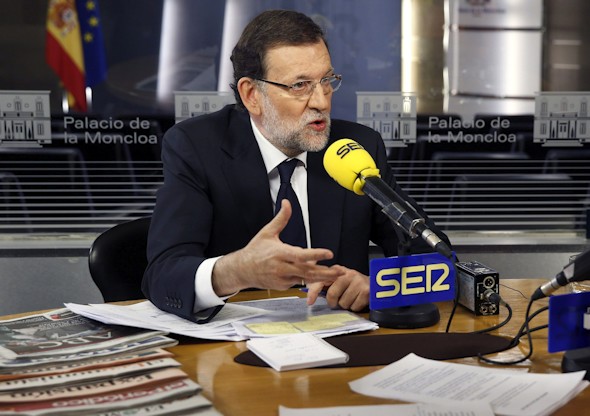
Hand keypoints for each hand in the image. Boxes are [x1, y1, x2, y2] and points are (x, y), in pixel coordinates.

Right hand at [212, 200, 337, 294]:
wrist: (241, 270)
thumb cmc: (255, 250)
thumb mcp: (267, 232)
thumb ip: (281, 218)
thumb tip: (287, 203)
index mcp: (280, 253)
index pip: (301, 254)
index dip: (316, 254)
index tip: (329, 253)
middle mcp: (283, 267)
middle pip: (308, 271)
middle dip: (326, 272)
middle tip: (341, 271)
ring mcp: (283, 278)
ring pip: (306, 279)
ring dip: (321, 278)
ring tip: (336, 275)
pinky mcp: (283, 286)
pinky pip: (298, 282)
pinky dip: (308, 279)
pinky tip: (317, 275)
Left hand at [306, 265, 369, 311]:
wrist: (375, 284)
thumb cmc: (353, 284)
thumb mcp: (338, 280)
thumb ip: (325, 284)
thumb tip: (309, 292)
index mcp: (337, 270)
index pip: (322, 280)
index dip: (314, 291)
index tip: (310, 302)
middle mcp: (348, 274)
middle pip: (332, 294)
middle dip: (334, 302)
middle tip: (338, 300)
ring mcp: (358, 282)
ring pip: (343, 303)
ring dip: (346, 304)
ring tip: (351, 297)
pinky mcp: (366, 291)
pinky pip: (354, 307)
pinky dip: (355, 307)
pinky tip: (358, 300)